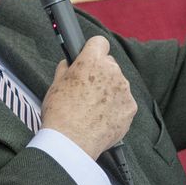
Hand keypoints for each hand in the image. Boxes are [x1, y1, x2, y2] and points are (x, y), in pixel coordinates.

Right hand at [40, 36, 137, 157]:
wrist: (72, 142)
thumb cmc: (60, 113)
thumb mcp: (55, 84)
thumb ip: (66, 69)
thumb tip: (69, 63)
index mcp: (92, 61)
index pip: (99, 42)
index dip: (94, 50)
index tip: (90, 58)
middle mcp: (112, 71)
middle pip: (110, 64)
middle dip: (101, 73)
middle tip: (87, 90)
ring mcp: (124, 90)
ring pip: (118, 84)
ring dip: (109, 92)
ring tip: (93, 109)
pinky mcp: (130, 107)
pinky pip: (124, 102)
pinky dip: (116, 108)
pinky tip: (102, 118)